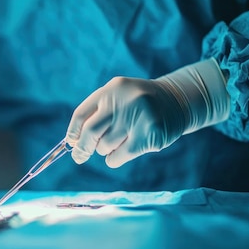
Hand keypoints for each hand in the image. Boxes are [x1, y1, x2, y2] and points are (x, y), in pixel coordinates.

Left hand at [66, 58, 229, 167]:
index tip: (71, 143)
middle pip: (90, 132)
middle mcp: (124, 101)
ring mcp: (138, 117)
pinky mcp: (150, 135)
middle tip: (79, 157)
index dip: (73, 132)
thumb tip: (74, 142)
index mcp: (111, 89)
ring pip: (105, 146)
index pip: (81, 114)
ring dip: (105, 150)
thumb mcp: (118, 97)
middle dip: (82, 148)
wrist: (177, 101)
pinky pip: (119, 156)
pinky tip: (120, 153)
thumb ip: (97, 114)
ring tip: (118, 141)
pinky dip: (114, 159)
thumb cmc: (138, 104)